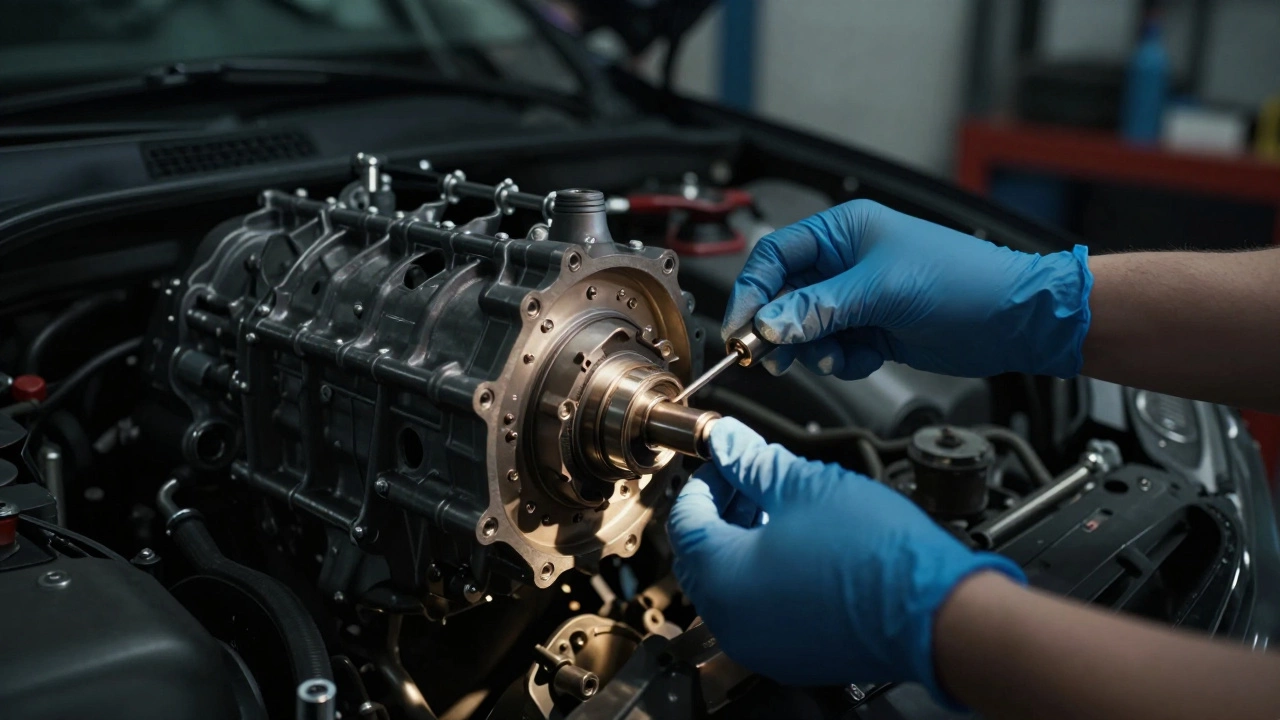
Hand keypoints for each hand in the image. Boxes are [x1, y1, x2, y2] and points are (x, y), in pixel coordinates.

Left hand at [667, 418, 1023, 698]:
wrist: (934, 611)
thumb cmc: (876, 555)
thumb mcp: (804, 486)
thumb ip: (754, 463)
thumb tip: (729, 442)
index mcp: (721, 575)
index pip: (684, 519)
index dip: (704, 481)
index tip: (726, 462)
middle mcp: (729, 619)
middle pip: (700, 554)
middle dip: (720, 511)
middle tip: (750, 481)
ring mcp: (757, 644)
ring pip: (727, 585)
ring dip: (741, 543)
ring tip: (778, 508)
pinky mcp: (789, 656)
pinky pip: (756, 612)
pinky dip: (762, 577)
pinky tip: (794, 548)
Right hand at [723, 200, 1091, 378]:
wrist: (1016, 319)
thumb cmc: (963, 282)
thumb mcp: (882, 290)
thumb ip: (819, 307)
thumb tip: (769, 324)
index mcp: (844, 232)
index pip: (776, 256)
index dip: (753, 291)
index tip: (741, 327)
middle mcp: (845, 262)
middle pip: (785, 297)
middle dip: (779, 328)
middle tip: (774, 355)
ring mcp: (858, 297)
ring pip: (805, 329)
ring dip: (813, 349)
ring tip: (836, 355)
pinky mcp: (873, 328)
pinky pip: (833, 349)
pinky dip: (842, 360)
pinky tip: (865, 357)